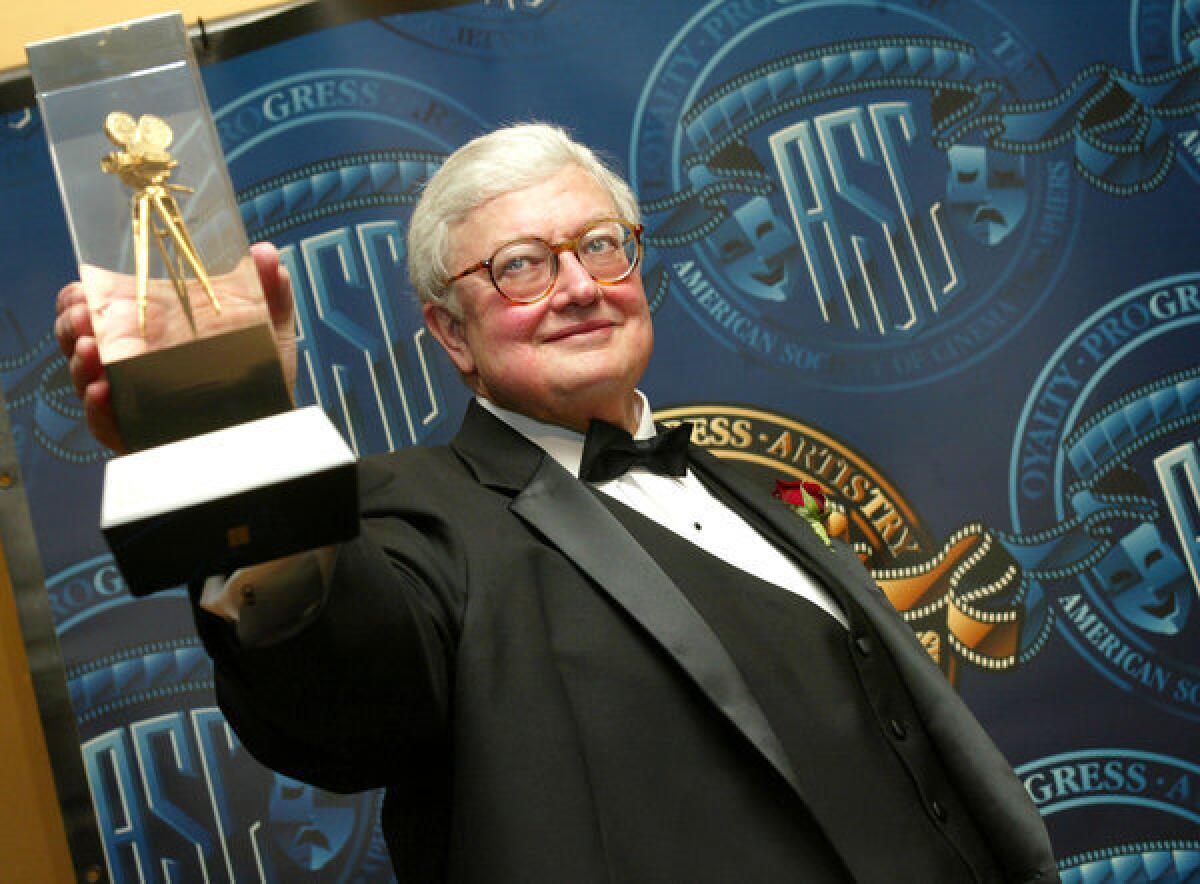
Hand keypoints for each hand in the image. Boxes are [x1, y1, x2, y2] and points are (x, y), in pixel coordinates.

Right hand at [54, 242, 296, 454]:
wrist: (273, 421)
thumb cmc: (259, 370)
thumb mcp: (267, 326)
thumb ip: (269, 289)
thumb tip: (266, 253)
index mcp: (149, 326)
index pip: (95, 307)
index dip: (78, 298)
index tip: (80, 291)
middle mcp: (131, 360)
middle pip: (80, 340)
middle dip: (72, 326)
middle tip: (82, 315)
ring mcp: (131, 397)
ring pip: (87, 380)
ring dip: (80, 363)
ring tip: (90, 348)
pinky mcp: (138, 433)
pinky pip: (107, 422)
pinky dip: (99, 407)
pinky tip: (103, 391)